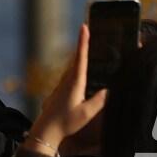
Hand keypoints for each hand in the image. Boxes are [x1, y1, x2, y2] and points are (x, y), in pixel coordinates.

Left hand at [29, 25, 107, 151]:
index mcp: (75, 82)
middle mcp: (68, 79)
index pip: (81, 57)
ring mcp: (63, 84)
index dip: (83, 41)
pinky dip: (78, 66)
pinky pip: (72, 73)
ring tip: (91, 44)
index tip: (84, 26)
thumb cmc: (66, 122)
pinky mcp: (62, 89)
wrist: (46, 130)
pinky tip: (84, 68)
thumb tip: (110, 89)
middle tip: (90, 28)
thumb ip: (99, 101)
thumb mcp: (86, 114)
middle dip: (84, 43)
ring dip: (81, 54)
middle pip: (78, 57)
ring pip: (74, 65)